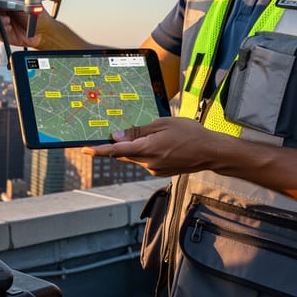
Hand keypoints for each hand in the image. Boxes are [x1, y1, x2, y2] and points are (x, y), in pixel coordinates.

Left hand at [82, 117, 226, 176]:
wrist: (211, 152)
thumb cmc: (190, 134)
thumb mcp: (162, 124)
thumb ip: (138, 131)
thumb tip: (117, 136)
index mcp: (147, 149)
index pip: (116, 150)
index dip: (99, 150)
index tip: (85, 149)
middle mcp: (148, 163)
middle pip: (124, 153)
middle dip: (120, 144)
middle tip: (118, 132)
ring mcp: (154, 169)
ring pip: (135, 157)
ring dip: (136, 147)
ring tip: (157, 136)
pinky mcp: (159, 172)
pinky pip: (145, 161)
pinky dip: (146, 152)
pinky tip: (161, 144)